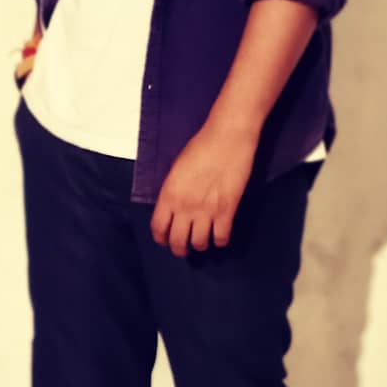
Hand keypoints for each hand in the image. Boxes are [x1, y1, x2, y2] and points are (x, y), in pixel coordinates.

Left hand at [149, 119, 257, 256]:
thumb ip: (173, 191)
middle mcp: (185, 206)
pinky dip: (220, 240)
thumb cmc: (201, 146)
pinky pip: (221, 238)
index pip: (158, 228)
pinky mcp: (227, 211)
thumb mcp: (177, 168)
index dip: (161, 238)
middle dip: (179, 249)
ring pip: (199, 244)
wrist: (227, 138)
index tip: (165, 239)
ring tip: (203, 239)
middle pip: (177, 242)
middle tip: (184, 247)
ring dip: (200, 244)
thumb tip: (174, 208)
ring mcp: (206, 211)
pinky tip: (220, 233)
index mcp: (169, 194)